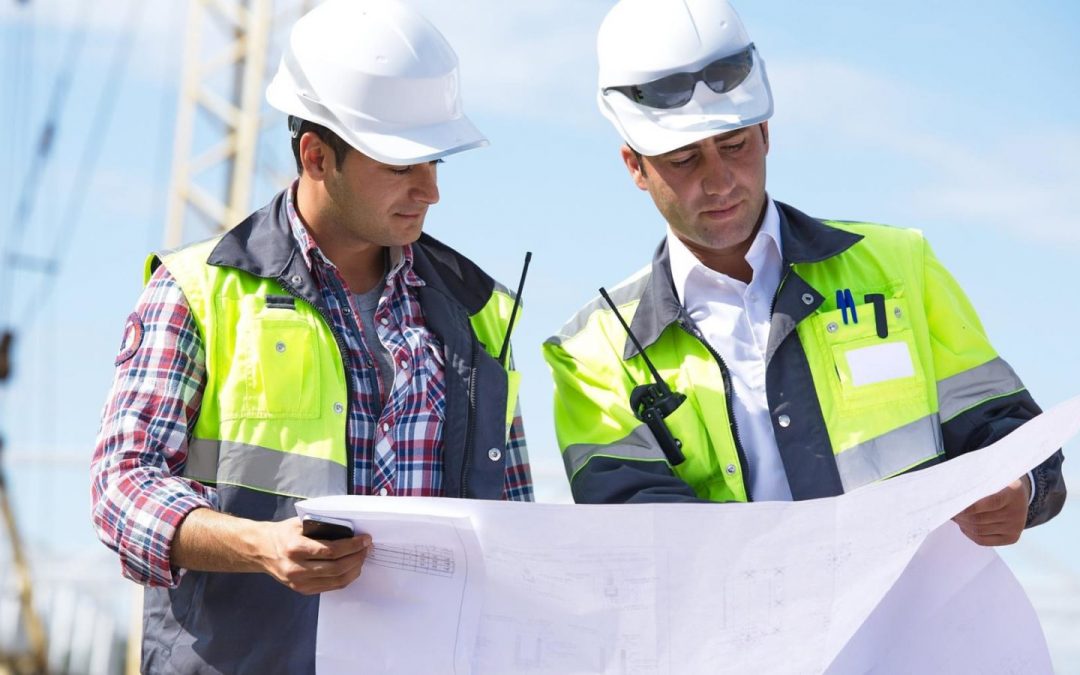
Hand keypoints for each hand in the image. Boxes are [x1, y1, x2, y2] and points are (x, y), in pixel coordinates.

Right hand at [257, 517, 372, 594]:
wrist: (261, 551)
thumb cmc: (283, 533)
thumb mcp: (299, 524)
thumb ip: (322, 527)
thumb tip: (351, 530)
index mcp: (295, 548)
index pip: (331, 550)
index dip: (352, 546)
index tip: (365, 539)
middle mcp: (296, 568)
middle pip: (336, 568)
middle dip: (357, 557)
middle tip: (367, 548)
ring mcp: (299, 582)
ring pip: (336, 580)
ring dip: (354, 569)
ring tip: (362, 558)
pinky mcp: (302, 590)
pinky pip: (330, 587)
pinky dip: (345, 578)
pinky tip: (351, 568)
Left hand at [952, 475, 1030, 545]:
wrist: (1019, 496)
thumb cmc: (998, 484)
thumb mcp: (992, 477)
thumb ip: (976, 483)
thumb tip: (950, 495)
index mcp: (1014, 491)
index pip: (992, 502)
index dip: (971, 506)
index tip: (954, 504)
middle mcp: (1017, 511)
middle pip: (980, 518)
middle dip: (960, 515)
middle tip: (947, 509)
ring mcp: (1015, 527)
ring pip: (979, 530)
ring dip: (962, 524)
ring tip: (954, 516)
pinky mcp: (1012, 538)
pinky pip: (983, 540)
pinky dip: (968, 533)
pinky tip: (963, 525)